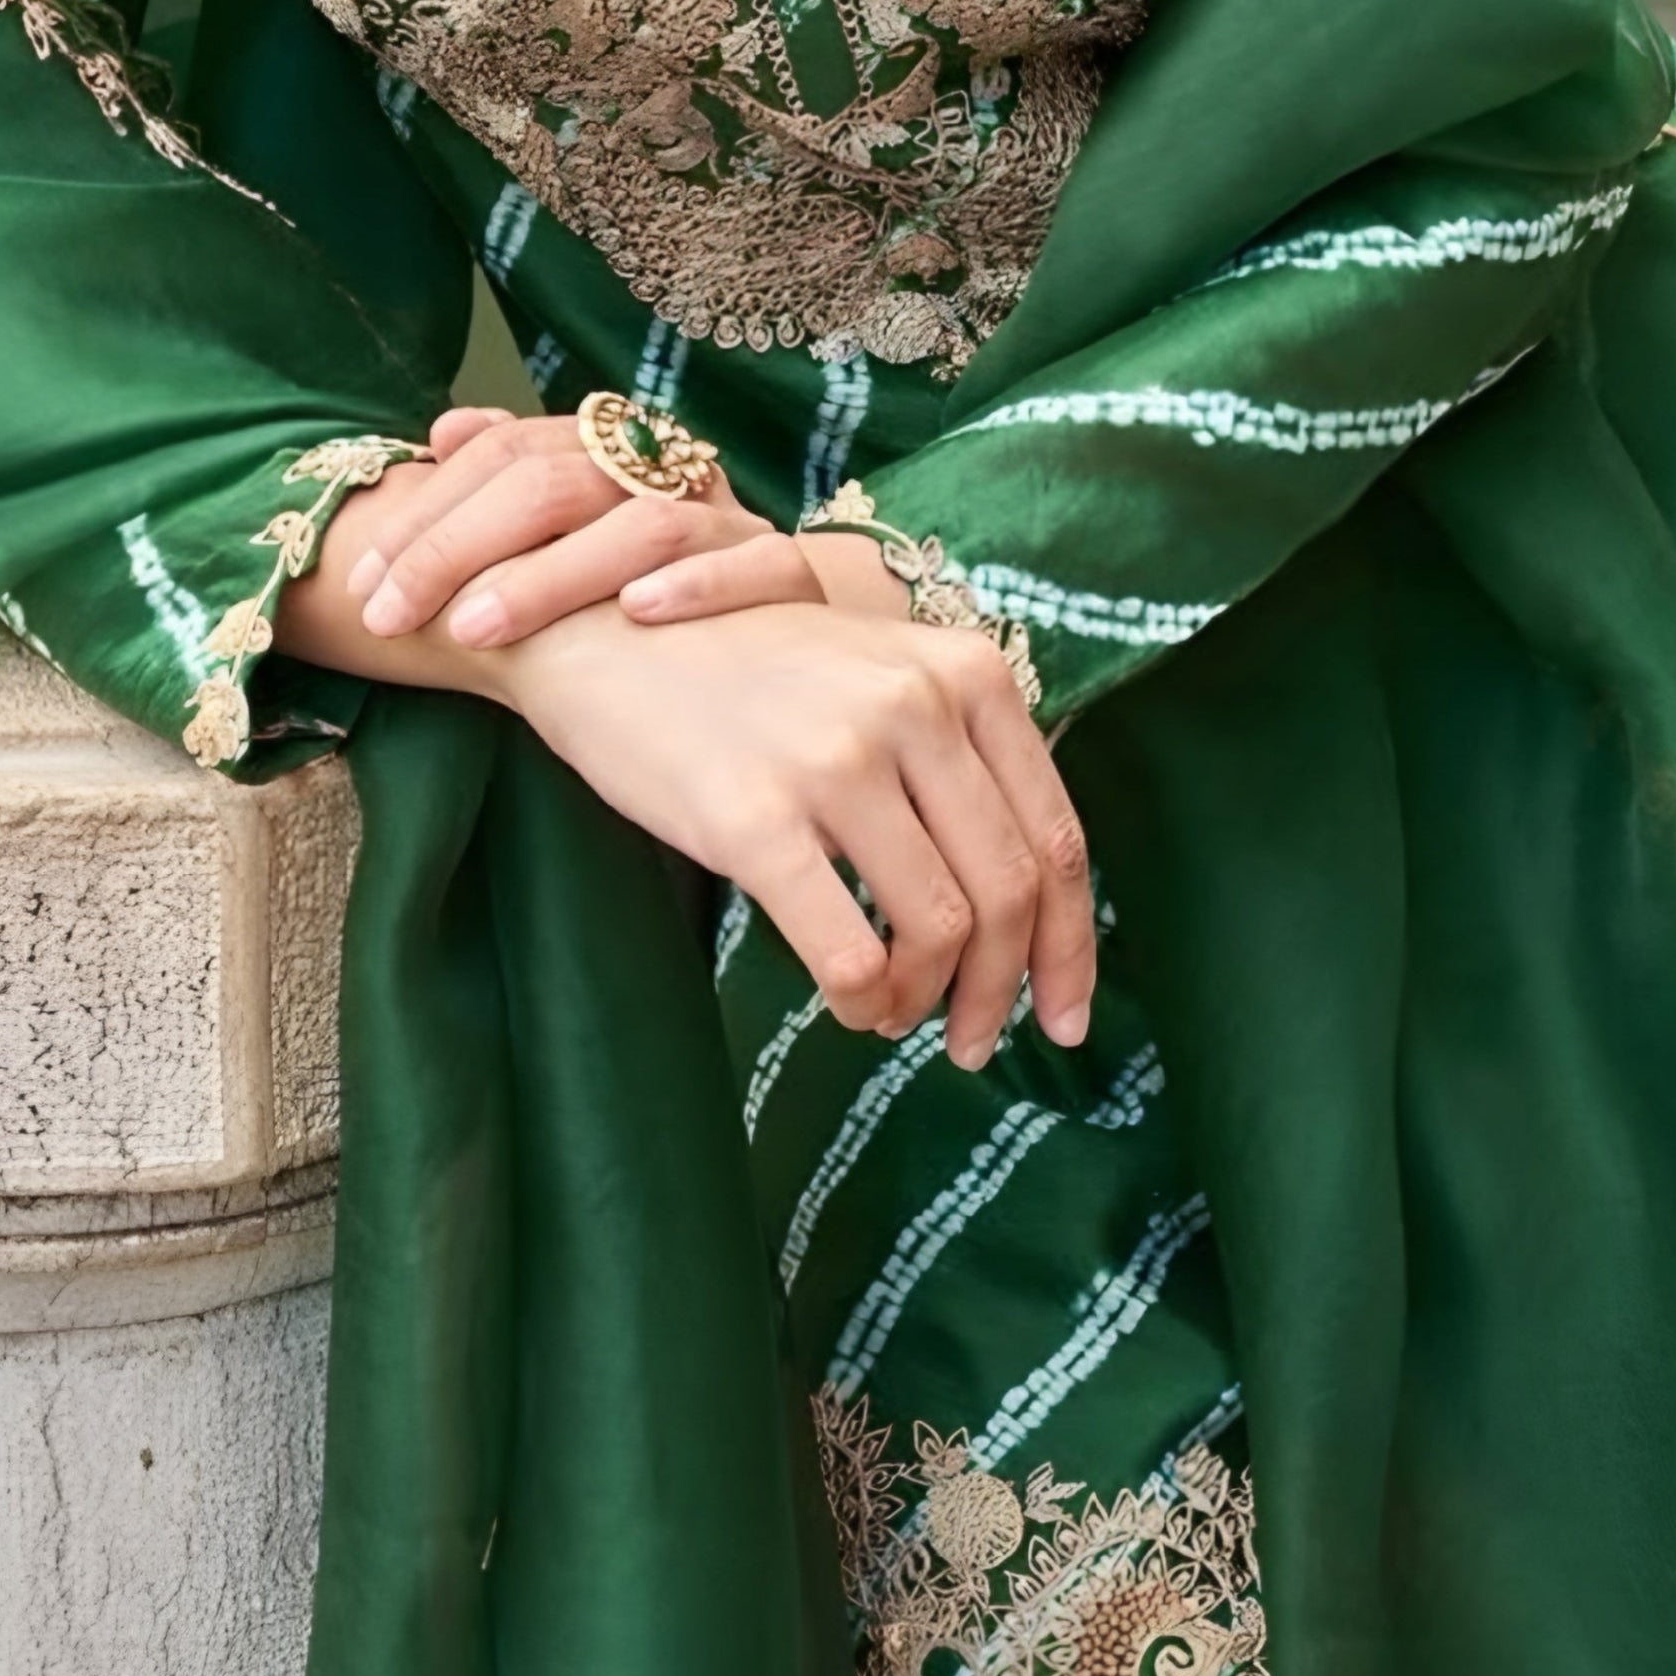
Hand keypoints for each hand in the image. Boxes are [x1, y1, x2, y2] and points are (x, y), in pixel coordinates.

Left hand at [342, 404, 826, 648]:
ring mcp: (731, 522)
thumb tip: (445, 430)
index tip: (362, 585)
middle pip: (558, 482)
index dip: (429, 514)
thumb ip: (513, 480)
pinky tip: (638, 612)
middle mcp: (668, 473)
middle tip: (390, 614)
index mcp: (613, 451)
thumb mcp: (575, 533)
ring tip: (475, 629)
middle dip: (460, 547)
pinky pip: (759, 564)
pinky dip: (700, 583)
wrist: (787, 623)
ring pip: (644, 526)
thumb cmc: (652, 584)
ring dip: (553, 577)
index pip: (508, 453)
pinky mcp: (789, 575)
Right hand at [499, 598, 1094, 1067]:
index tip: (1067, 1017)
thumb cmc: (745, 667)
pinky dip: (865, 1002)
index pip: (1055, 837)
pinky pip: (850, 953)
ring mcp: (836, 760)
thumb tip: (1023, 899)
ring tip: (892, 1015)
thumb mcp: (880, 671)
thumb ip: (957, 753)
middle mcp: (915, 707)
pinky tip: (847, 1005)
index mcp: (965, 672)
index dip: (1072, 946)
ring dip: (924, 1001)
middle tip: (972, 1043)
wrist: (603, 631)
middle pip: (1009, 893)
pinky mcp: (755, 818)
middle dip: (1002, 991)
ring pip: (939, 929)